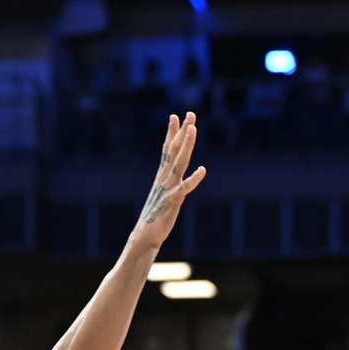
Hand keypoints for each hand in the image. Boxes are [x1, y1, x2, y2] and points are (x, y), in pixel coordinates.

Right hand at [126, 113, 207, 255]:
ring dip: (187, 145)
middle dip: (183, 131)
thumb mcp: (163, 194)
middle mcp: (165, 178)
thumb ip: (168, 183)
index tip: (175, 116)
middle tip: (190, 114)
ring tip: (194, 129)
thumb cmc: (155, 216)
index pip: (167, 149)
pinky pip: (184, 188)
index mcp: (162, 175)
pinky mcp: (173, 201)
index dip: (172, 132)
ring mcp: (168, 188)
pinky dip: (193, 179)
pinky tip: (203, 170)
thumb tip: (172, 175)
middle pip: (175, 150)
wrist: (146, 235)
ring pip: (179, 162)